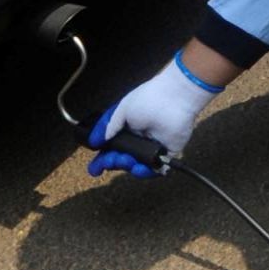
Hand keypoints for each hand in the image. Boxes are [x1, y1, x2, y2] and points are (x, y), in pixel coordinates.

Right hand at [86, 53, 219, 177]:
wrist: (174, 98)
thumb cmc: (149, 98)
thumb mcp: (123, 109)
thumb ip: (109, 126)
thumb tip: (96, 141)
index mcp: (128, 126)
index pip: (112, 147)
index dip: (103, 158)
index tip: (94, 169)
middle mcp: (139, 138)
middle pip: (122, 158)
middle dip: (113, 162)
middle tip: (108, 162)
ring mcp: (153, 146)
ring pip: (136, 165)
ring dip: (128, 166)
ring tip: (126, 159)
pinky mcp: (167, 153)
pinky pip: (155, 168)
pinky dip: (146, 172)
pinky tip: (138, 168)